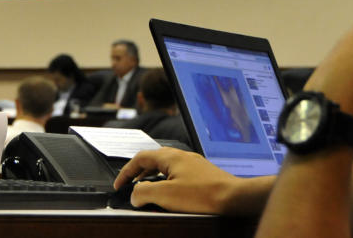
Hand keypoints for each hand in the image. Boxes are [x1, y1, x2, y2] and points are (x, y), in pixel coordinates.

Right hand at [113, 147, 269, 214]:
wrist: (233, 197)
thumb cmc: (203, 194)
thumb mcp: (165, 195)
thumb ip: (144, 192)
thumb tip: (134, 194)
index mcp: (170, 156)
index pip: (140, 157)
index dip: (126, 171)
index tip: (119, 184)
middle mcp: (181, 155)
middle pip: (153, 159)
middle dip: (138, 173)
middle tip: (130, 185)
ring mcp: (193, 164)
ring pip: (166, 166)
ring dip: (152, 178)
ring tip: (146, 190)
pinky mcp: (202, 174)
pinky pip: (177, 173)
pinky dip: (166, 181)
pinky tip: (169, 193)